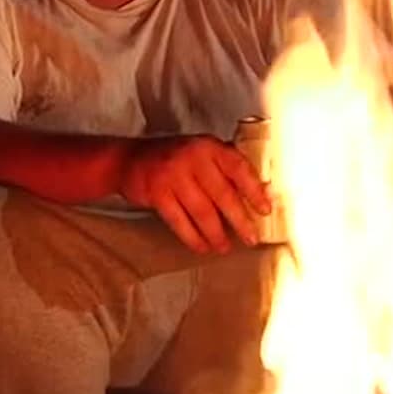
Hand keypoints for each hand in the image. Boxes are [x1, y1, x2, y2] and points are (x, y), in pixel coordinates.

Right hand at [116, 135, 272, 253]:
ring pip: (201, 211)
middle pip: (222, 194)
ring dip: (216, 234)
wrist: (128, 159)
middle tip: (251, 238)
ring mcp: (173, 176)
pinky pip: (179, 221)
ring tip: (224, 247)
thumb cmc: (171, 158)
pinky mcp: (157, 194)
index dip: (254, 191)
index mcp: (208, 146)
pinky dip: (192, 237)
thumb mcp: (200, 151)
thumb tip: (257, 191)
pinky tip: (201, 246)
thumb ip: (224, 166)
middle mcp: (192, 158)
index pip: (238, 168)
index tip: (264, 210)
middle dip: (239, 220)